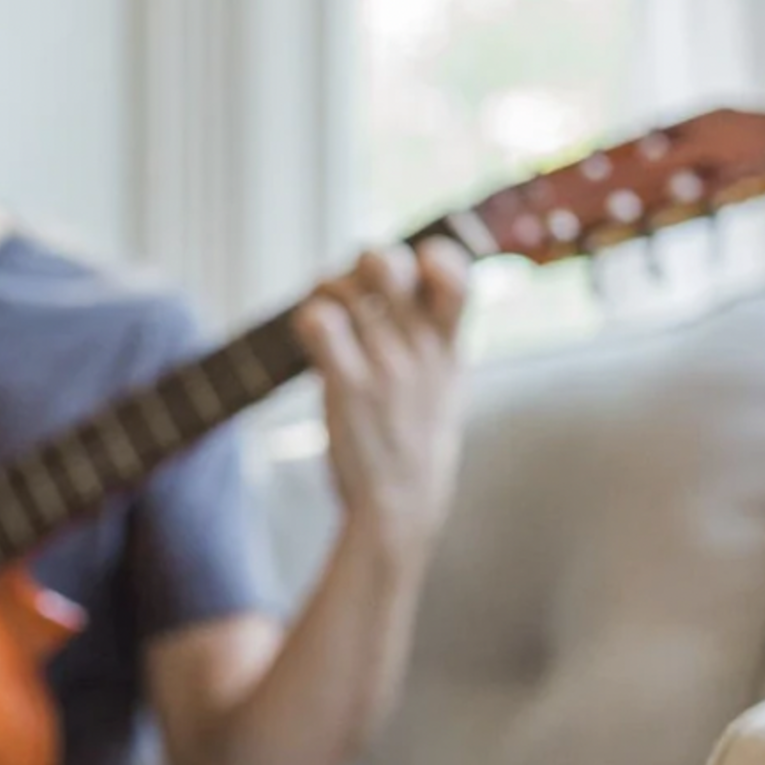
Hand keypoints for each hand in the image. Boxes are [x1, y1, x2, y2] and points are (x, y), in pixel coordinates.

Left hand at [291, 237, 470, 565]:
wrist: (401, 507)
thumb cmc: (417, 443)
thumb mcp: (446, 385)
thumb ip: (438, 335)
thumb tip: (417, 279)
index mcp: (450, 347)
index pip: (456, 275)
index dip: (431, 257)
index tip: (415, 273)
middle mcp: (419, 351)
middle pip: (387, 264)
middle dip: (364, 262)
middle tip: (354, 289)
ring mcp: (385, 366)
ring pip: (343, 288)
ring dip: (324, 291)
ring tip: (325, 315)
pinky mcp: (349, 386)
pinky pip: (320, 322)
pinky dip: (308, 318)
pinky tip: (310, 339)